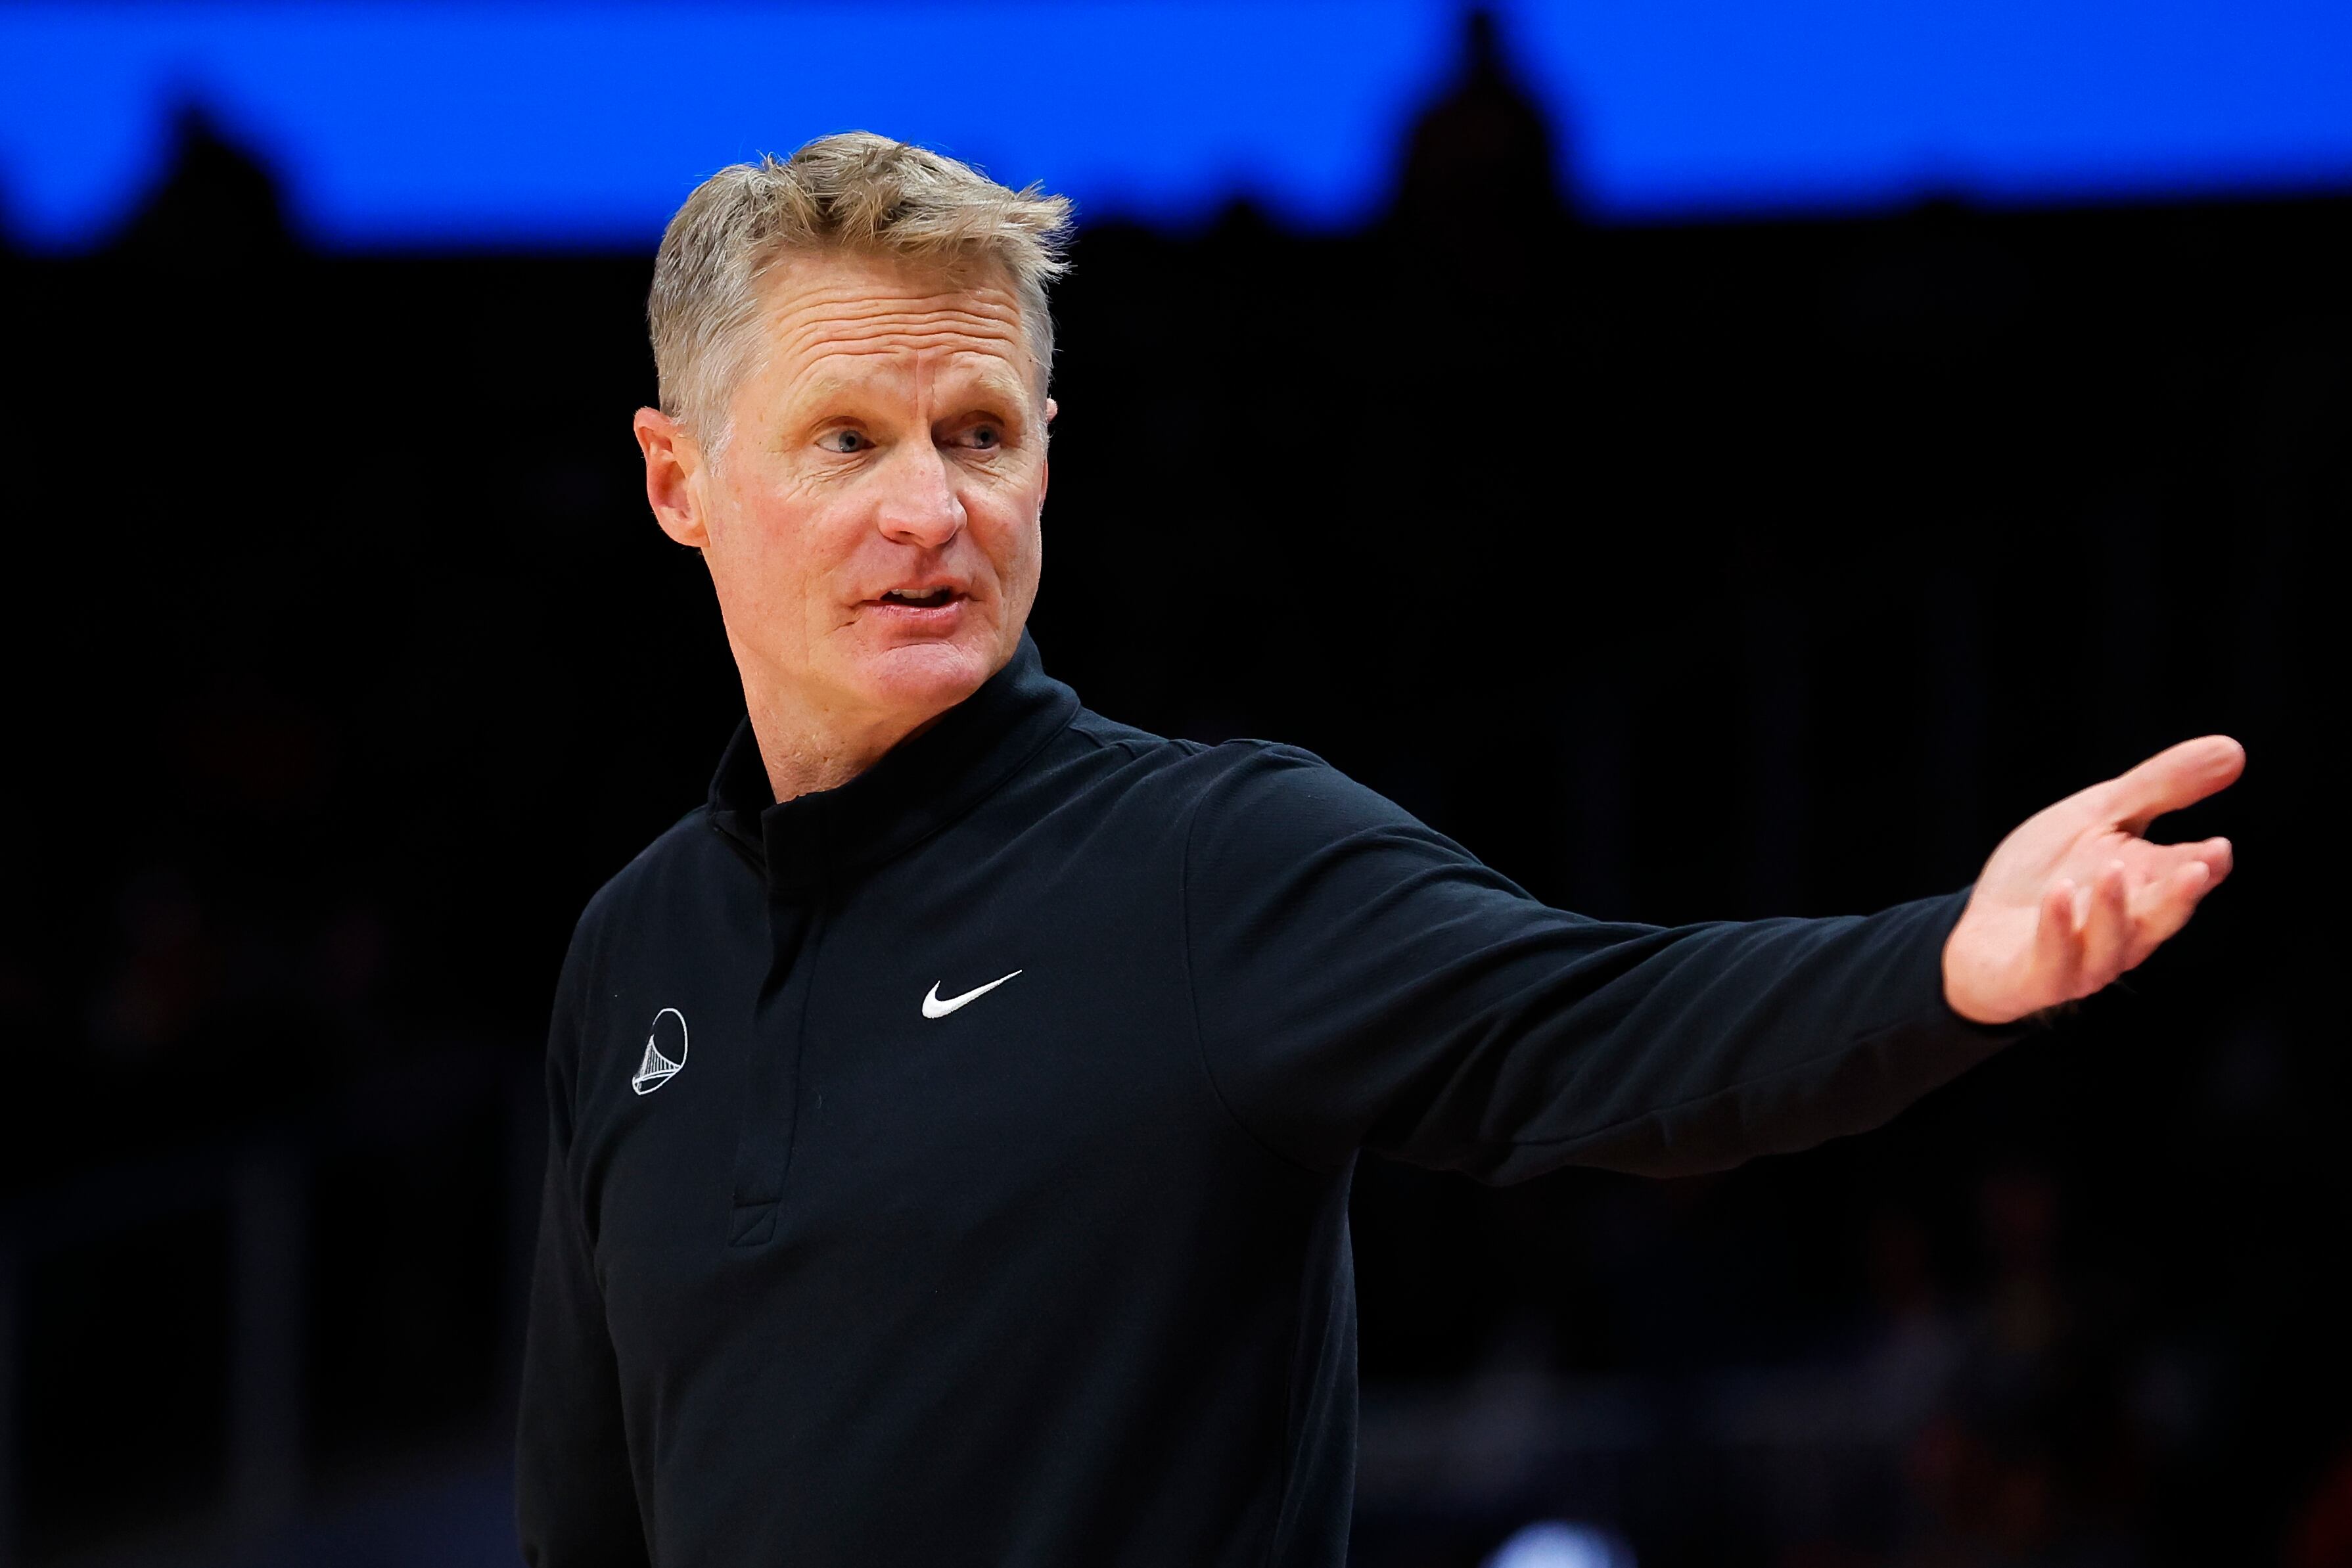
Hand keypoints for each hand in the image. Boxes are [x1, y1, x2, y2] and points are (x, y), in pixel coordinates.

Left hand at [1942, 735, 2242, 1024]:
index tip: (2220, 848)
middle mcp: (2124, 931)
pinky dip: (2057, 929)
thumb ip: (2160, 787)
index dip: (2204, 865)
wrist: (1979, 930)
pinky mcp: (2036, 978)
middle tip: (2201, 867)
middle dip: (2180, 896)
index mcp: (2146, 890)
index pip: (2185, 878)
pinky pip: (2053, 960)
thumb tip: (2235, 748)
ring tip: (2115, 868)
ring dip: (2114, 908)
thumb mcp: (2099, 816)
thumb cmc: (2049, 871)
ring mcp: (2083, 960)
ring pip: (2111, 943)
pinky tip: (2058, 893)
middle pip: (2160, 917)